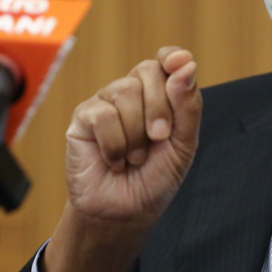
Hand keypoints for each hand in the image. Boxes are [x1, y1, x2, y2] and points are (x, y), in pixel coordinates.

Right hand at [43, 48, 200, 271]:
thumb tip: (186, 64)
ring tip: (134, 157)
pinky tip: (114, 161)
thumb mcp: (183, 145)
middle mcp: (132, 92)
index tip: (178, 63)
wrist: (125, 213)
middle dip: (159, 108)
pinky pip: (103, 116)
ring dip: (137, 134)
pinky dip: (115, 145)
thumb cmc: (155, 177)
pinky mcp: (83, 118)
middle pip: (147, 72)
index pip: (165, 61)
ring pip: (125, 92)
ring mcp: (106, 102)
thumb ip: (188, 105)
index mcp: (159, 95)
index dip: (172, 58)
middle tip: (159, 139)